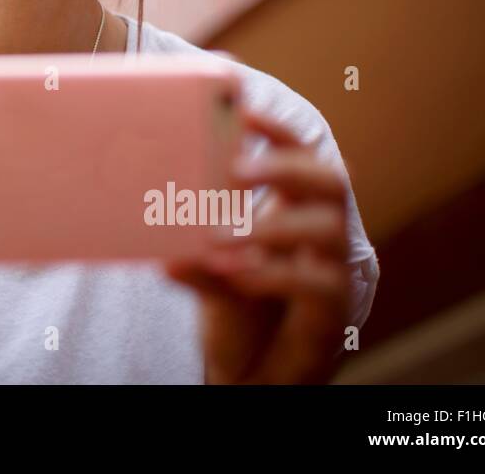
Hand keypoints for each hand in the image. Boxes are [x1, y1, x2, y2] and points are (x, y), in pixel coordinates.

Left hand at [165, 109, 353, 383]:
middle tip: (236, 170)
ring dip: (269, 224)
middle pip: (330, 180)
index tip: (245, 112)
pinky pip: (318, 283)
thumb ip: (188, 241)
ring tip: (219, 235)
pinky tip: (236, 274)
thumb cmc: (238, 302)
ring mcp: (333, 269)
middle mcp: (321, 232)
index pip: (301, 154)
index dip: (279, 131)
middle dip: (284, 166)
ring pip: (328, 228)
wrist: (257, 371)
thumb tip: (152, 227)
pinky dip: (273, 274)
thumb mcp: (207, 263)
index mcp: (293, 207)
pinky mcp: (333, 312)